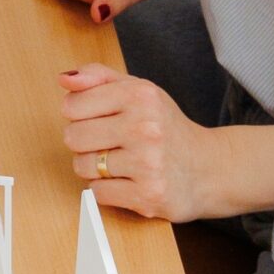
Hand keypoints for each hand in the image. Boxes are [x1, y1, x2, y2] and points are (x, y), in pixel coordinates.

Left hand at [58, 62, 273, 220]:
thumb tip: (64, 79)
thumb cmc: (165, 127)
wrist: (209, 168)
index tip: (98, 118)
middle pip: (73, 137)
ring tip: (120, 162)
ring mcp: (148, 164)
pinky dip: (107, 190)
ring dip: (94, 168)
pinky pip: (97, 194)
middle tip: (111, 142)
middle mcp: (146, 127)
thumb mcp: (138, 90)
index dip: (79, 114)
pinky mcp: (148, 196)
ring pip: (82, 167)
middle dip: (85, 142)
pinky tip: (128, 181)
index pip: (71, 105)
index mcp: (140, 95)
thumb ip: (98, 77)